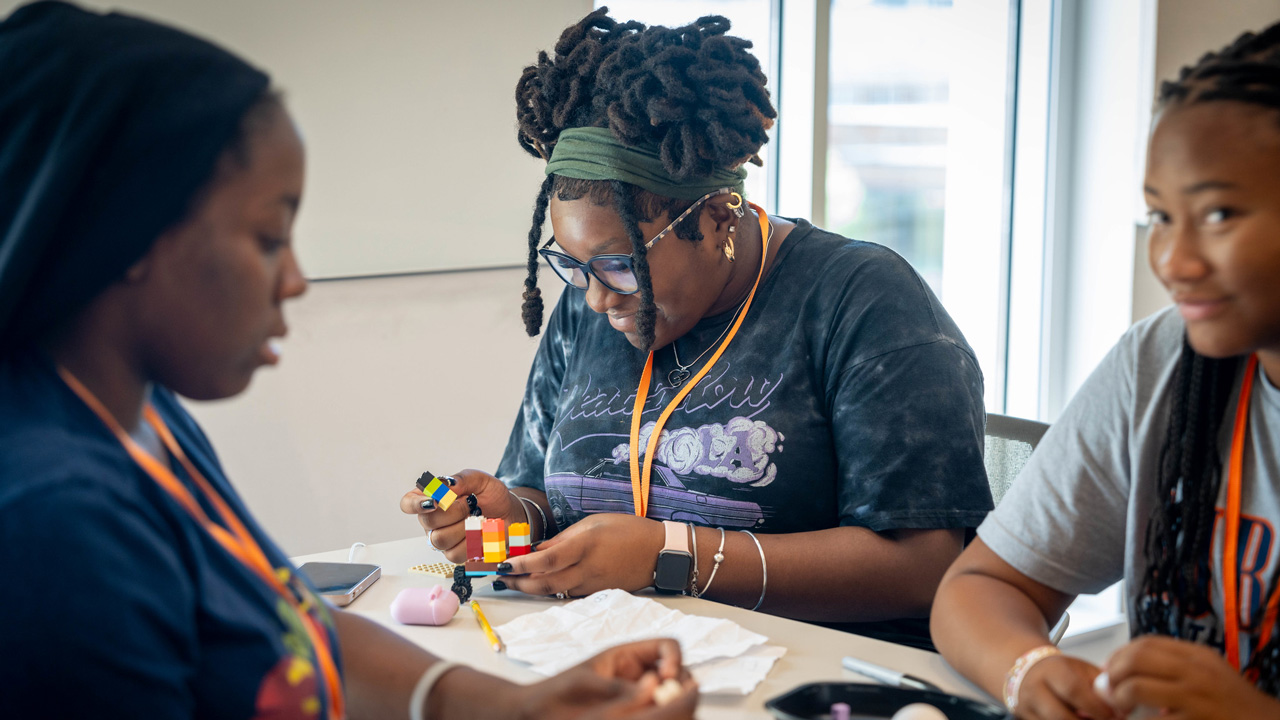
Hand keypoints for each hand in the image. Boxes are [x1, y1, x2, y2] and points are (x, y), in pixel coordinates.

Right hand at [397, 469, 520, 562]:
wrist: (509, 513)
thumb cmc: (490, 495)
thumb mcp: (479, 479)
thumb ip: (461, 479)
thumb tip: (445, 486)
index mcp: (431, 499)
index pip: (408, 503)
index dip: (416, 504)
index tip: (435, 501)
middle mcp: (431, 520)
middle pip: (427, 522)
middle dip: (454, 512)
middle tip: (471, 504)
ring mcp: (441, 539)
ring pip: (440, 539)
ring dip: (464, 527)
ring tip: (478, 518)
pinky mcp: (454, 554)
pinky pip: (455, 553)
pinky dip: (472, 541)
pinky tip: (480, 532)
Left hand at [496, 513, 664, 596]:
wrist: (659, 553)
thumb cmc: (629, 530)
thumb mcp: (594, 523)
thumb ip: (564, 538)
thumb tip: (538, 548)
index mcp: (586, 546)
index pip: (547, 559)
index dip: (522, 565)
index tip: (504, 565)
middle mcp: (587, 568)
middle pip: (545, 583)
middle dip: (519, 583)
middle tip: (501, 579)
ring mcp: (593, 584)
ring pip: (554, 591)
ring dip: (531, 588)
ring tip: (514, 581)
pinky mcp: (597, 592)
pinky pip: (568, 593)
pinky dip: (551, 589)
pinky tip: (540, 583)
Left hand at [510, 638, 696, 719]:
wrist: (536, 713)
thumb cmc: (555, 692)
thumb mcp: (586, 683)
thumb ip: (617, 685)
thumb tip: (651, 687)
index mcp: (626, 654)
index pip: (666, 646)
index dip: (675, 658)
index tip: (669, 676)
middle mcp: (638, 671)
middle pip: (677, 670)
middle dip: (682, 684)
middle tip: (674, 699)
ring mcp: (639, 692)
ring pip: (671, 692)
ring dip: (675, 700)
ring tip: (662, 711)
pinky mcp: (635, 709)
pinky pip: (655, 709)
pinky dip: (661, 711)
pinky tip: (653, 716)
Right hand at [1011, 653, 1116, 719]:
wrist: (1027, 671)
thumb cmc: (1058, 670)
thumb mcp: (1080, 669)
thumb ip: (1100, 684)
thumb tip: (1121, 704)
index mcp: (1051, 670)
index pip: (1073, 690)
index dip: (1095, 706)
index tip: (1112, 714)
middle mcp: (1034, 689)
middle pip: (1060, 716)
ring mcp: (1027, 707)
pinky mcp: (1026, 719)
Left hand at [1101, 635, 1279, 718]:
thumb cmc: (1231, 700)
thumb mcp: (1206, 671)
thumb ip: (1172, 664)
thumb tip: (1126, 666)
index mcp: (1197, 655)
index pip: (1146, 643)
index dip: (1119, 654)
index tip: (1108, 668)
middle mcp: (1195, 671)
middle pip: (1136, 660)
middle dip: (1113, 673)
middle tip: (1106, 688)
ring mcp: (1195, 697)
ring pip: (1137, 688)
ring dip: (1119, 698)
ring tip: (1120, 708)